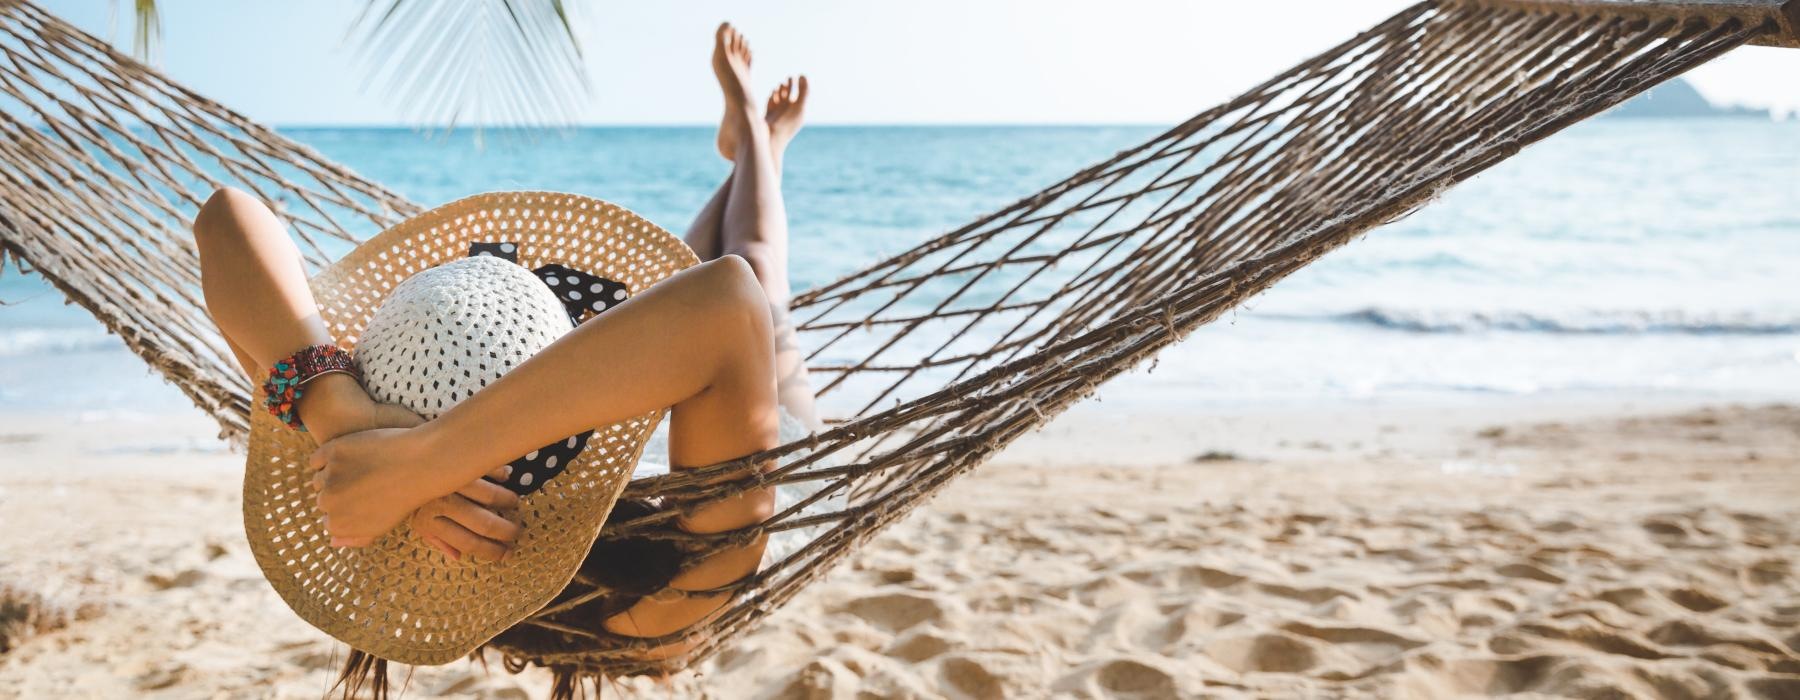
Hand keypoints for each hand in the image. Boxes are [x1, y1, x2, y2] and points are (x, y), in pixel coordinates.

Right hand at [310, 426, 444, 545]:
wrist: (422, 464)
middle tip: (368, 481)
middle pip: (323, 498)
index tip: (366, 498)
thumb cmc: (406, 495)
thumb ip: (355, 537)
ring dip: (334, 474)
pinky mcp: (331, 452)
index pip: (329, 520)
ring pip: (319, 478)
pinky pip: (317, 460)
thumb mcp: (383, 525)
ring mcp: (328, 477)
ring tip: (363, 469)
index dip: (348, 507)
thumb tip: (332, 542)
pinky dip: (328, 457)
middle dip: (340, 491)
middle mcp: (328, 504)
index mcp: (339, 526)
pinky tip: (351, 456)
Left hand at [411, 465, 522, 561]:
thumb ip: (437, 540)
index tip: (507, 553)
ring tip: (513, 504)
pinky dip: (500, 473)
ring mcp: (449, 478)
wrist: (392, 458)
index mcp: (427, 522)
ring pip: (489, 495)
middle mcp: (440, 502)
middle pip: (483, 523)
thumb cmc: (406, 495)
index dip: (491, 551)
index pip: (468, 542)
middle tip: (517, 531)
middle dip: (506, 530)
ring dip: (506, 501)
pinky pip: (487, 467)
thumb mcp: (415, 520)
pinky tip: (506, 477)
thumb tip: (459, 557)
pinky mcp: (456, 457)